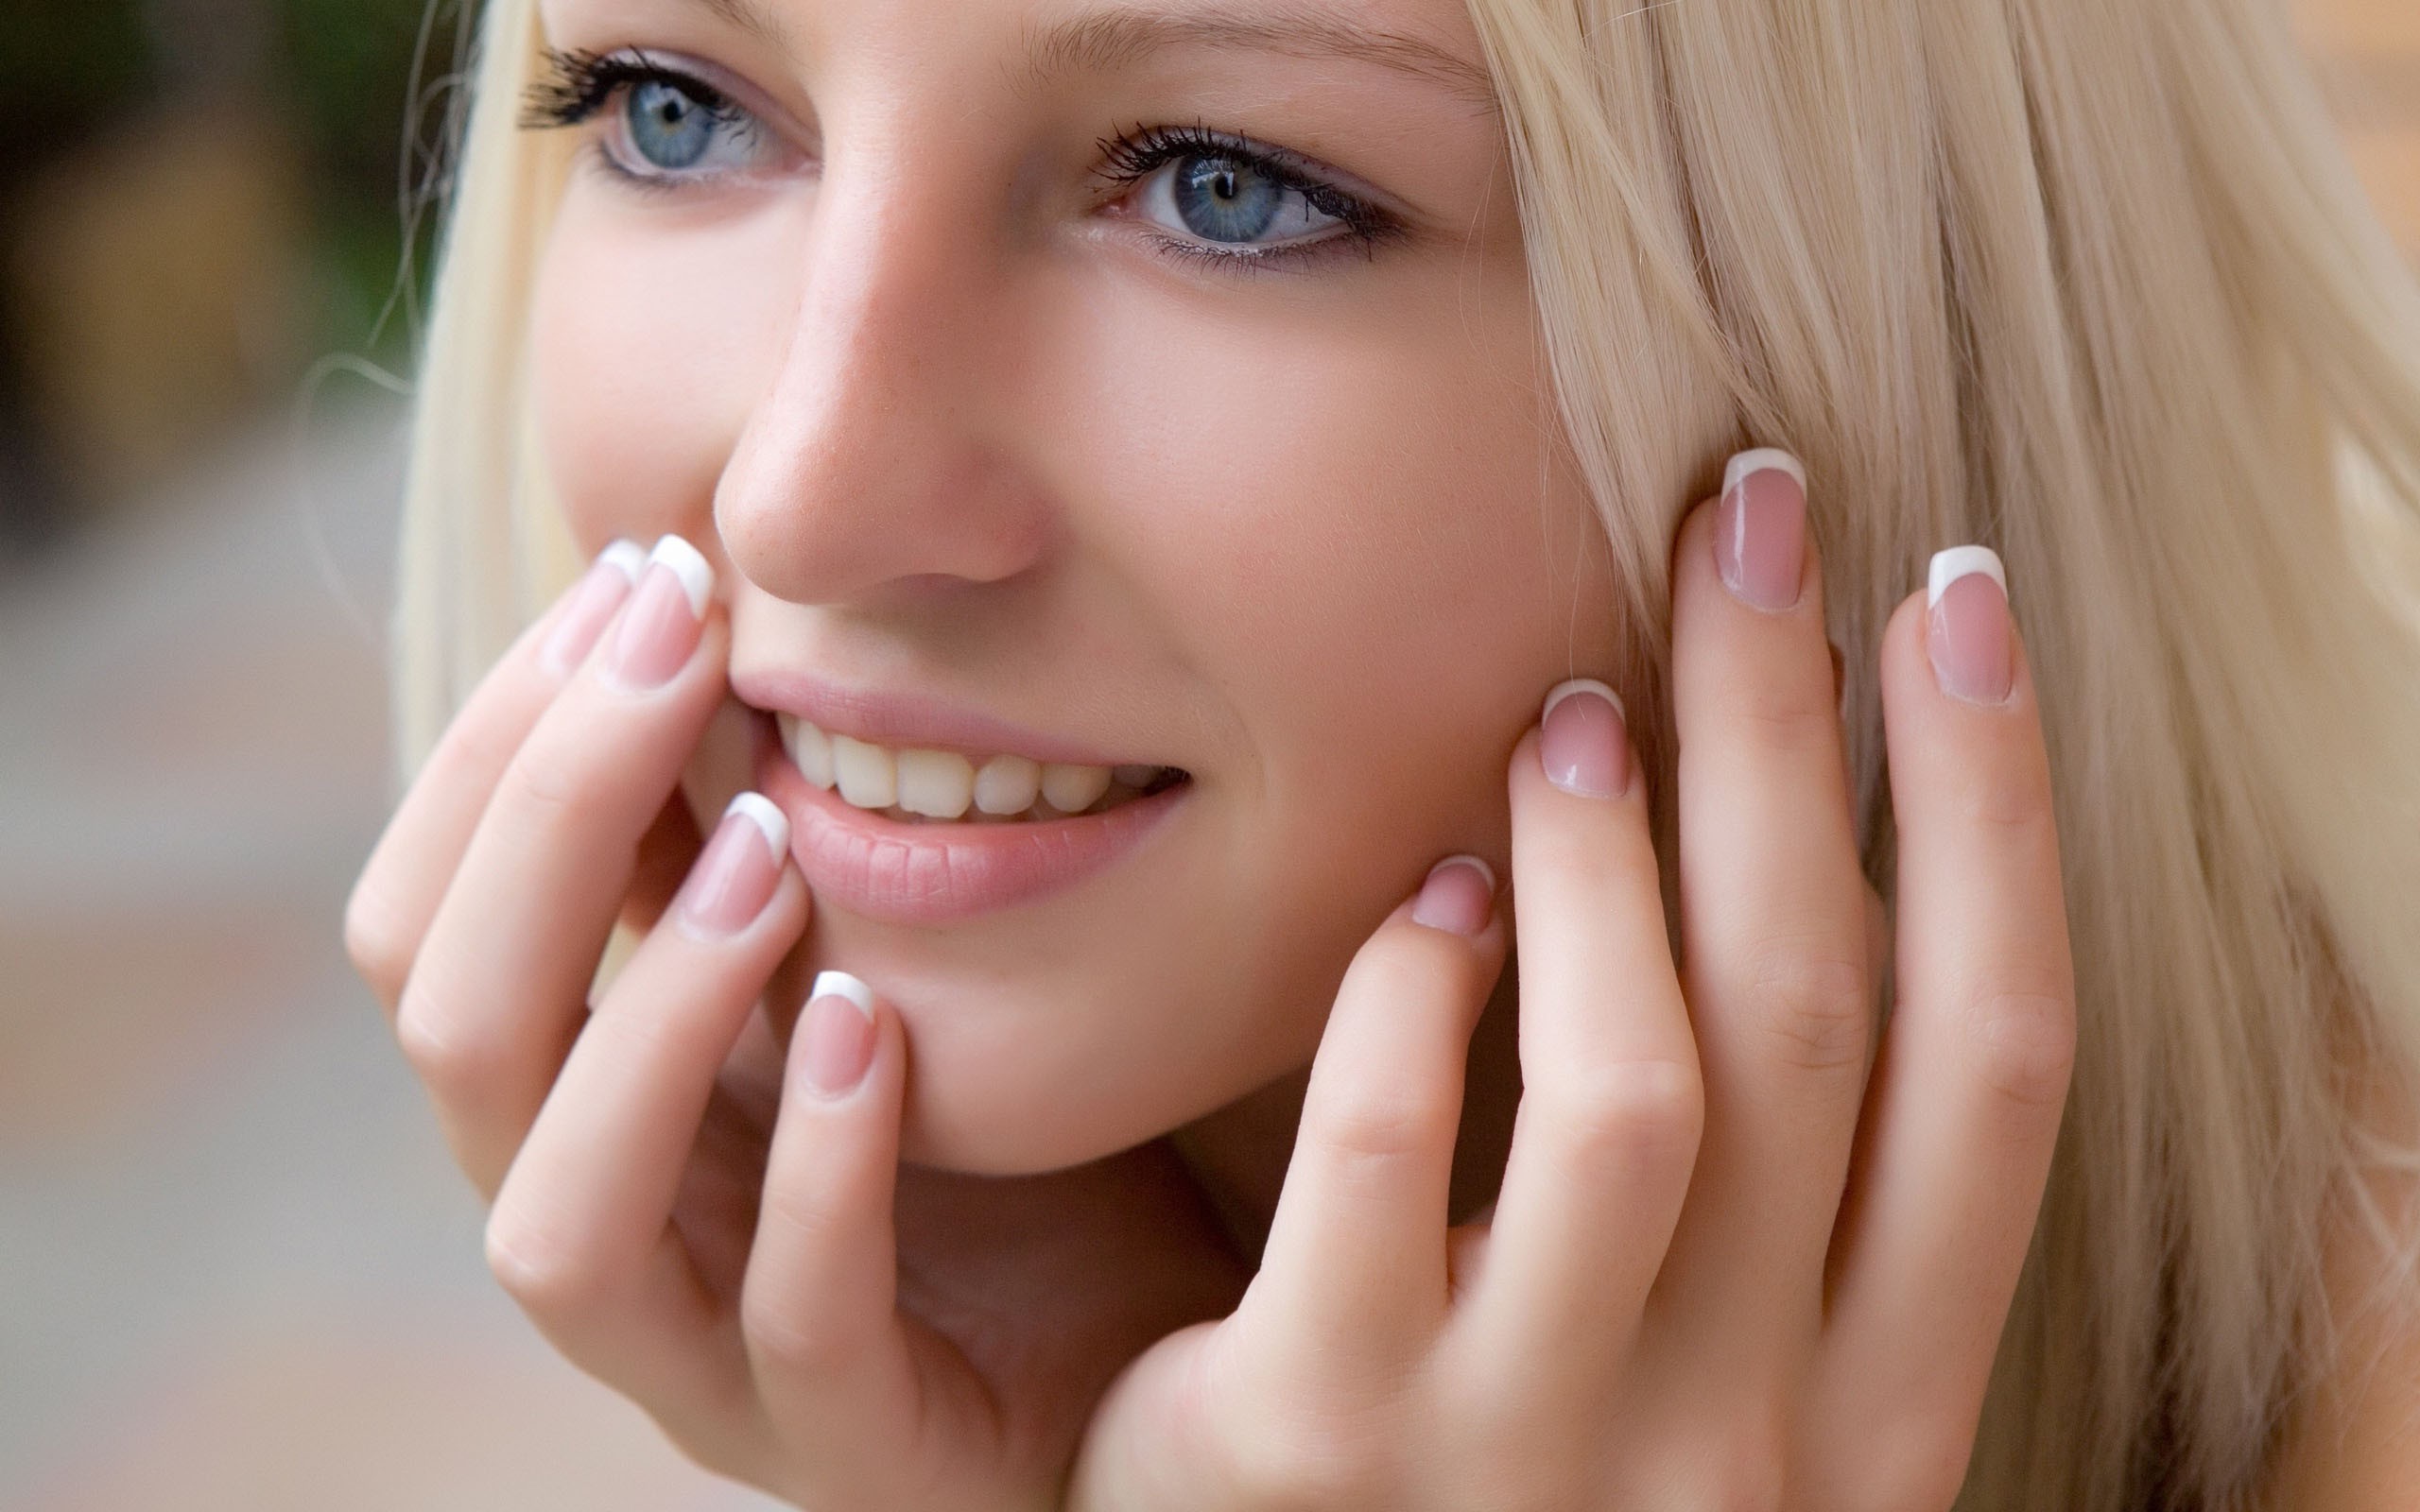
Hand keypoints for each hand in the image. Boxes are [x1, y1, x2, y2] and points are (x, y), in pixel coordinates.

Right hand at [345, 536, 1245, 1508]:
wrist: (1133, 1345)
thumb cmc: (979, 1132)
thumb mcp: (845, 950)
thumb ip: (745, 836)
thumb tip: (685, 608)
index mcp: (575, 1095)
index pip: (428, 918)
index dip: (498, 742)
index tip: (641, 576)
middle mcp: (605, 1220)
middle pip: (453, 1034)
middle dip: (543, 820)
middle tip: (679, 648)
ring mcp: (709, 1354)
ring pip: (559, 1223)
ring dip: (644, 1015)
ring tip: (766, 848)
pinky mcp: (853, 1438)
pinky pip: (794, 1325)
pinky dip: (820, 1167)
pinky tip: (877, 1024)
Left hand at [1065, 456, 2077, 1510]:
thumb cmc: (1528, 1486)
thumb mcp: (1711, 1377)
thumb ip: (1782, 1195)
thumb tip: (1814, 855)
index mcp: (1874, 1411)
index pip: (2001, 1068)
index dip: (1996, 810)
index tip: (1959, 599)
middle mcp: (1748, 1445)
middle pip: (1824, 1021)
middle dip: (1800, 734)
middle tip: (1752, 520)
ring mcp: (1533, 1456)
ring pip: (1643, 1087)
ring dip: (1615, 853)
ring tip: (1572, 710)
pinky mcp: (1316, 1445)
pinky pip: (1387, 1158)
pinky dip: (1414, 992)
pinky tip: (1423, 905)